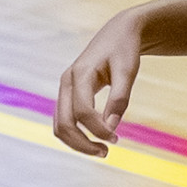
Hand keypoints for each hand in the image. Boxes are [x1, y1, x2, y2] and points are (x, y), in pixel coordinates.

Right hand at [54, 11, 144, 156]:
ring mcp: (65, 88)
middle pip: (63, 123)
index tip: (117, 138)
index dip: (98, 130)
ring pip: (60, 124)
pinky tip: (96, 138)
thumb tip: (111, 128)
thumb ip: (119, 99)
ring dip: (77, 142)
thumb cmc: (124, 50)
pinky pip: (65, 119)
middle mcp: (67, 83)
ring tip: (102, 151)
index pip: (82, 111)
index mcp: (79, 75)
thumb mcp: (127, 71)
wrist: (117, 33)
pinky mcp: (70, 93)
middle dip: (82, 143)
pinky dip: (77, 134)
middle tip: (107, 153)